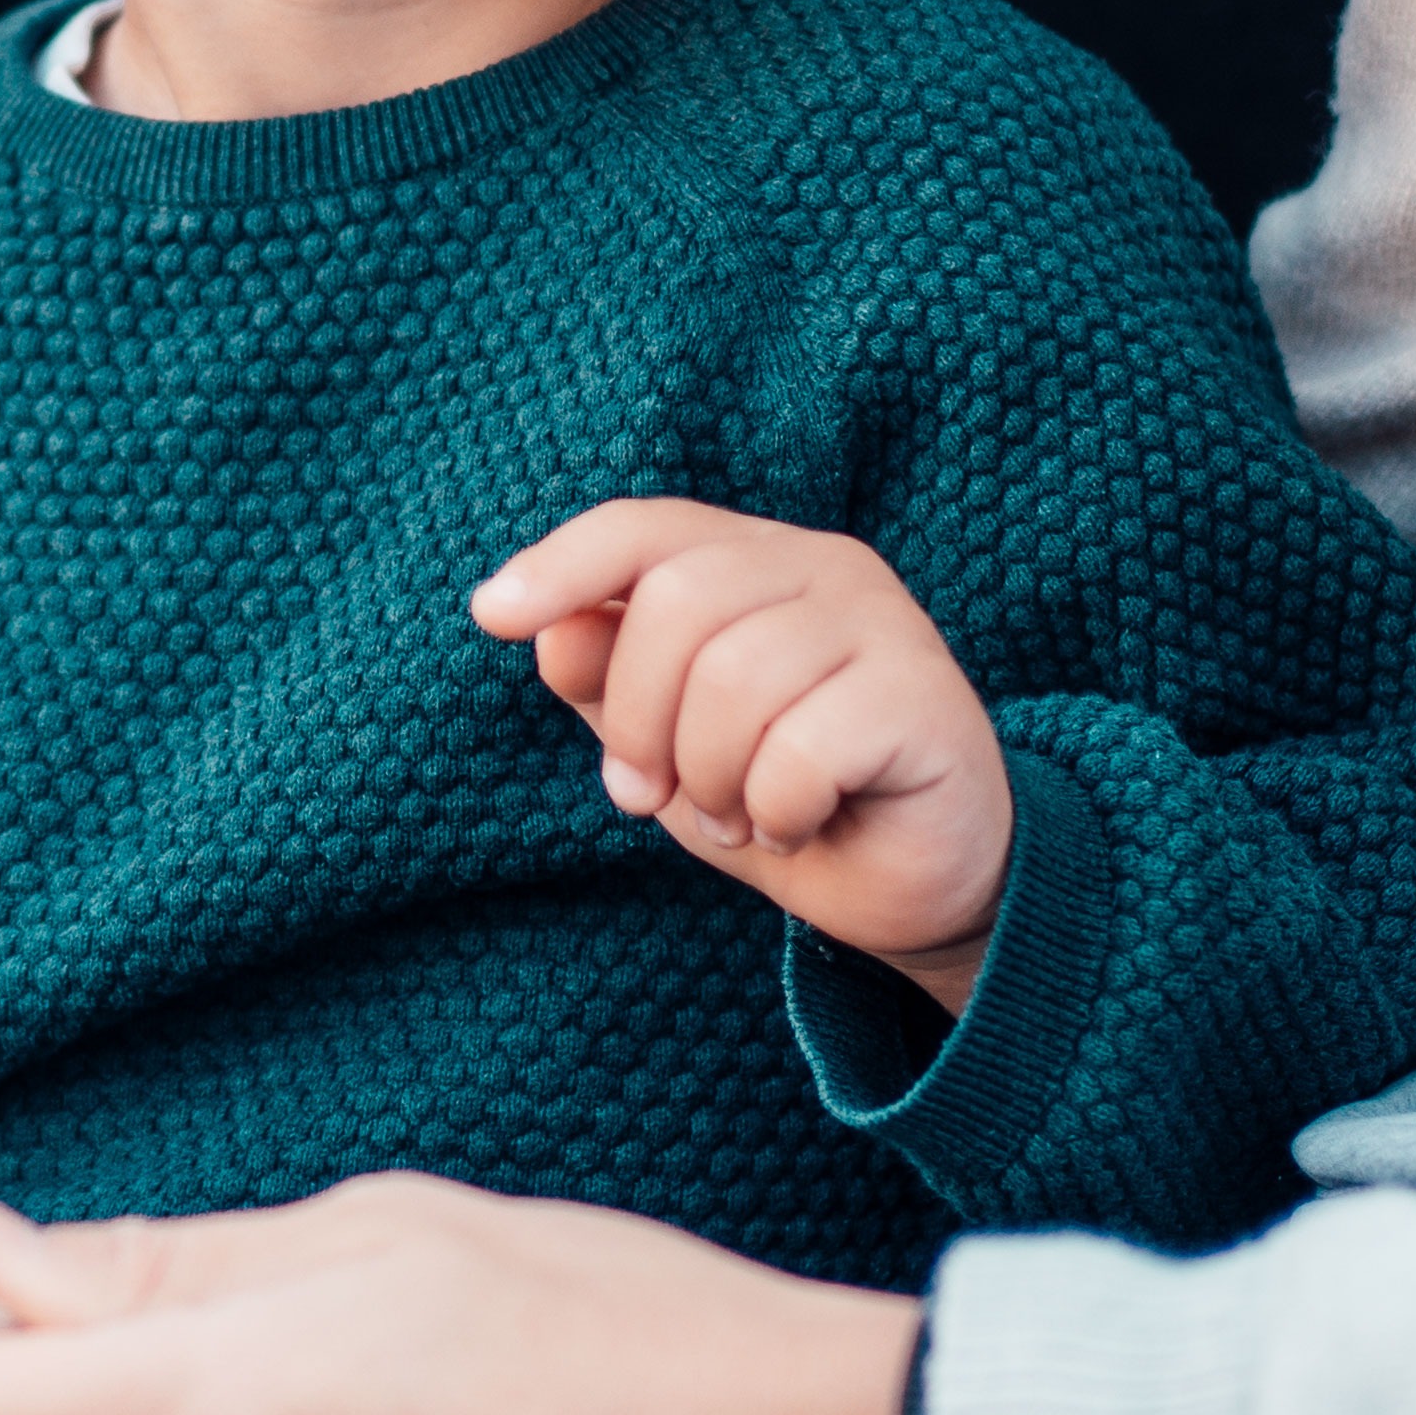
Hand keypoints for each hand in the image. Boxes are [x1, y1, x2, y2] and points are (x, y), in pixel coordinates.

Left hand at [476, 499, 1012, 1001]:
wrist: (913, 886)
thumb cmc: (782, 798)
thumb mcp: (668, 745)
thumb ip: (607, 684)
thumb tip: (547, 632)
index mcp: (756, 559)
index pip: (643, 528)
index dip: (560, 565)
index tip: (491, 616)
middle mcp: (825, 567)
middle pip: (675, 603)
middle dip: (639, 720)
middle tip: (656, 795)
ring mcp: (885, 625)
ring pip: (735, 679)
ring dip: (711, 779)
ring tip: (741, 816)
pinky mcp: (925, 699)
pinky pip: (800, 751)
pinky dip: (776, 812)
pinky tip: (800, 824)